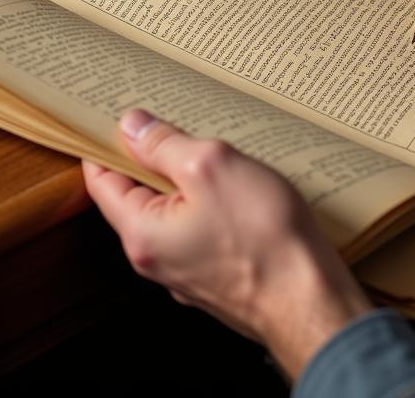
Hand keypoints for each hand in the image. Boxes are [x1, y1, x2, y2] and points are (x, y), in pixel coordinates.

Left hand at [83, 110, 371, 378]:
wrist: (311, 299)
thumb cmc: (263, 237)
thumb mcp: (211, 168)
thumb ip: (166, 146)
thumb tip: (132, 127)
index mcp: (142, 233)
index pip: (102, 182)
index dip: (106, 144)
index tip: (117, 114)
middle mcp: (158, 258)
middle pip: (140, 196)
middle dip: (156, 158)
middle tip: (177, 121)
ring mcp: (189, 270)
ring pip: (176, 211)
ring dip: (191, 180)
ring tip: (220, 151)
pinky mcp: (219, 273)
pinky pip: (204, 227)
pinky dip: (215, 202)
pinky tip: (243, 187)